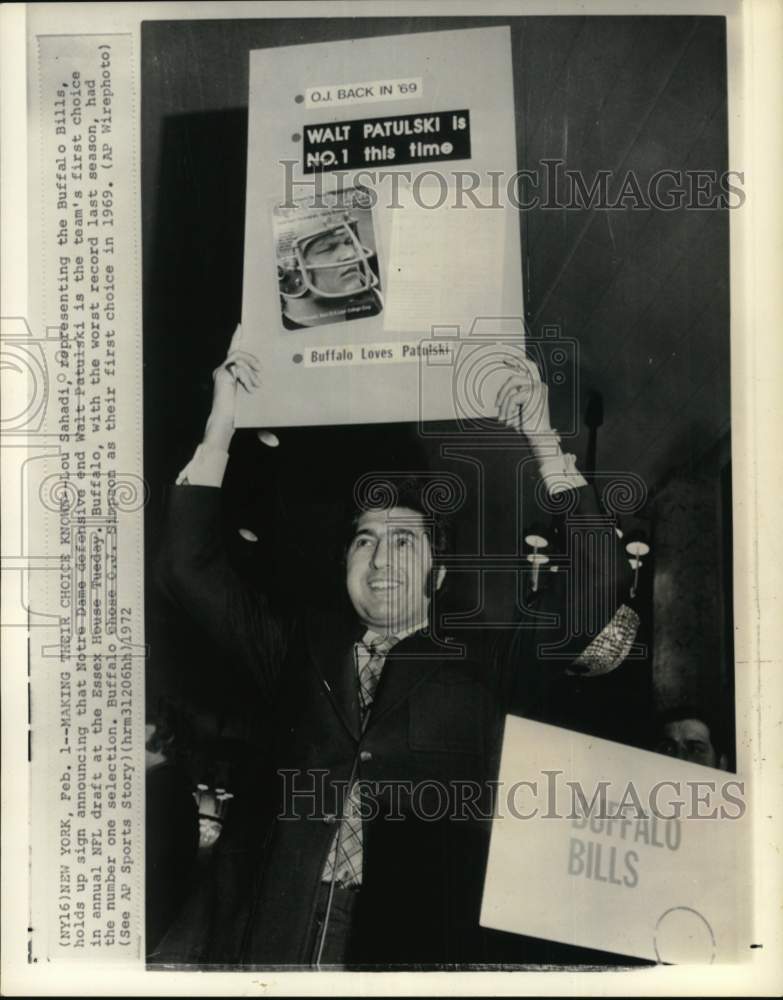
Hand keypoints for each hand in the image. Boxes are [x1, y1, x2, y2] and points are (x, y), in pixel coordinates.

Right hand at [203, 324, 277, 449]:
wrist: (226, 424)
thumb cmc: (238, 421)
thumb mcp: (256, 421)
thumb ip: (266, 430)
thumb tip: (276, 443)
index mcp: (233, 375)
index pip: (235, 352)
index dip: (237, 338)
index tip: (241, 327)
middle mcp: (225, 370)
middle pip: (236, 349)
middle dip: (251, 355)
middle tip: (261, 371)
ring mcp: (223, 370)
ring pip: (240, 357)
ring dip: (252, 368)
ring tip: (258, 384)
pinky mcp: (222, 373)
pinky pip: (237, 365)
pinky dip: (247, 374)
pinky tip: (250, 387)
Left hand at [495, 356, 553, 443]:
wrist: (538, 435)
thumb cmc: (528, 423)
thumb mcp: (519, 407)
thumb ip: (514, 395)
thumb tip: (502, 389)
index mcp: (538, 387)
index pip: (530, 369)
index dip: (519, 361)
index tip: (507, 359)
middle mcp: (540, 385)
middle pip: (525, 367)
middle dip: (515, 360)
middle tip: (503, 360)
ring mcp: (537, 389)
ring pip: (512, 386)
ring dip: (504, 402)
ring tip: (503, 416)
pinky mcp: (533, 395)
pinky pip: (512, 398)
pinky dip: (507, 410)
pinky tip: (509, 419)